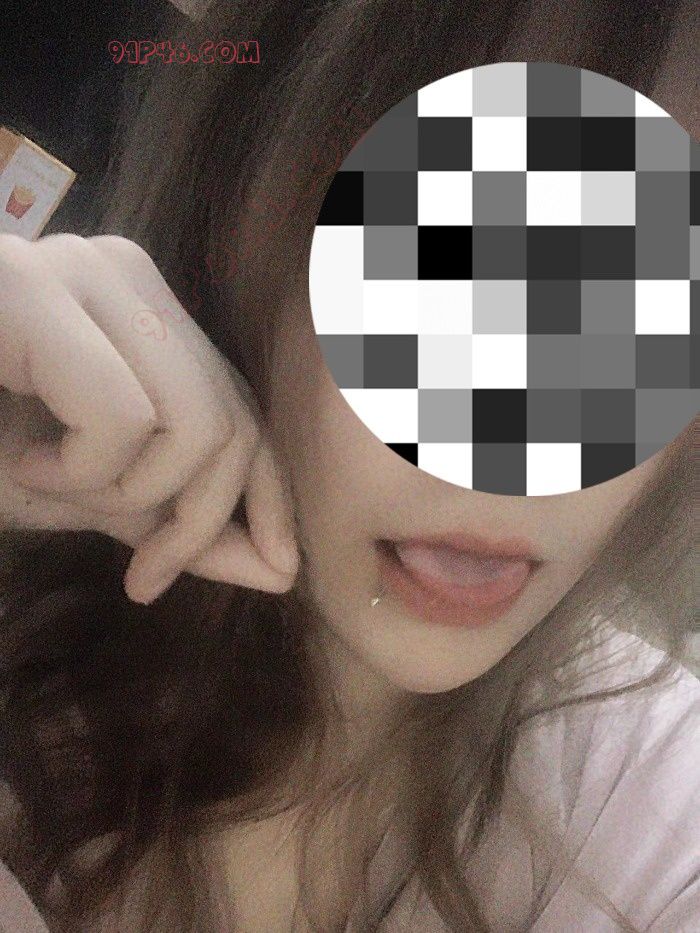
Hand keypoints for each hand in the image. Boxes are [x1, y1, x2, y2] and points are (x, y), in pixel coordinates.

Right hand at [0, 233, 298, 603]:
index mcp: (146, 311)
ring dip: (129, 495)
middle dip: (201, 522)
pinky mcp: (34, 290)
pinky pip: (123, 417)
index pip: (246, 409)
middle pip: (233, 420)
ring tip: (54, 486)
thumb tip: (280, 569)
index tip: (270, 574)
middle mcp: (127, 274)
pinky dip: (81, 471)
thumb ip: (174, 517)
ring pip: (194, 422)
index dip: (270, 500)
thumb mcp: (87, 491)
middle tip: (143, 573)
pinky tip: (25, 462)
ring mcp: (82, 272)